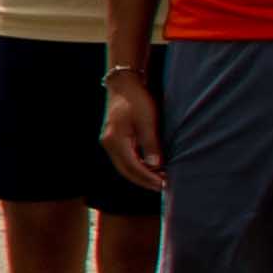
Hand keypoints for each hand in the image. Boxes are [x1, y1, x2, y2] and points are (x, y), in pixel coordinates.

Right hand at [101, 66, 168, 192]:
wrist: (124, 84)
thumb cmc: (137, 100)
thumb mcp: (147, 120)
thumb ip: (150, 143)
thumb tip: (155, 166)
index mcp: (115, 140)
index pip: (132, 167)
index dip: (148, 178)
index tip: (164, 184)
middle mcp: (108, 144)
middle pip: (125, 170)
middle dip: (144, 181)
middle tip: (163, 187)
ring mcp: (109, 142)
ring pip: (124, 166)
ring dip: (140, 175)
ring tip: (159, 179)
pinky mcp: (114, 139)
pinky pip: (124, 159)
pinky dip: (136, 166)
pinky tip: (149, 167)